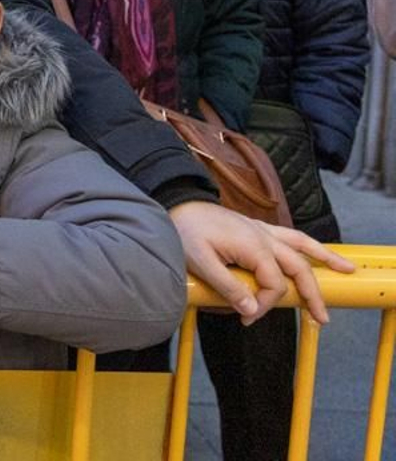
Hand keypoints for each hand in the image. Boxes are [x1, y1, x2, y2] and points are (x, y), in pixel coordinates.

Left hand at [169, 201, 354, 325]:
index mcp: (253, 246)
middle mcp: (264, 237)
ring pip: (303, 246)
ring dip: (326, 260)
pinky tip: (318, 252)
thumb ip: (227, 286)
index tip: (245, 318)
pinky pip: (292, 236)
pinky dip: (309, 244)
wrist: (177, 204)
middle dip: (312, 295)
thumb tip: (251, 309)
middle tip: (321, 321)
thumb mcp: (200, 262)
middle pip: (298, 269)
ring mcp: (263, 230)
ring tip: (348, 271)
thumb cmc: (184, 232)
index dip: (265, 305)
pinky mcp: (258, 228)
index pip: (274, 285)